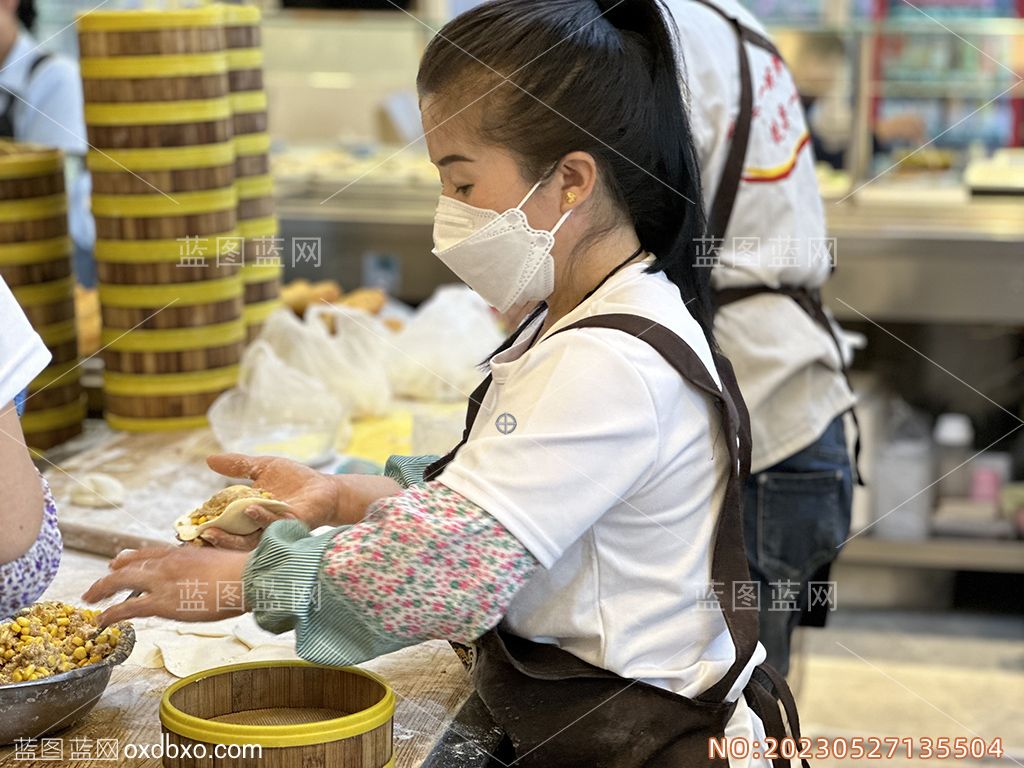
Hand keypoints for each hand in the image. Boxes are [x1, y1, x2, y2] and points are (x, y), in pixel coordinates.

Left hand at [82, 546, 249, 625]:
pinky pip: (128, 608)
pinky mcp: (162, 603)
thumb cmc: (244, 572)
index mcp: (182, 553)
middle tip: (97, 586)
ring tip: (89, 598)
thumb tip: (216, 576)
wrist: (247, 578)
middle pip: (128, 565)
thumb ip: (208, 567)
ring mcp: (163, 581)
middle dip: (109, 575)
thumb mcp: (222, 562)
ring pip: (121, 582)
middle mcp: (167, 563)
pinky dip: (111, 614)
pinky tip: (101, 621)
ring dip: (102, 590)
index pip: (148, 552)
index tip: (118, 560)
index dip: (129, 557)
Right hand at [202, 453, 343, 549]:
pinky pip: (274, 526)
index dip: (200, 528)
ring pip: (248, 539)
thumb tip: (208, 459)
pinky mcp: (292, 526)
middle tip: (191, 539)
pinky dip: (262, 518)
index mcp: (247, 515)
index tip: (180, 529)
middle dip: (209, 541)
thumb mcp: (263, 467)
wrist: (326, 487)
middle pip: (229, 539)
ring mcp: (274, 529)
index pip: (220, 524)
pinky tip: (251, 510)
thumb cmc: (295, 479)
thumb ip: (237, 466)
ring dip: (230, 537)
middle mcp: (258, 527)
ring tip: (212, 531)